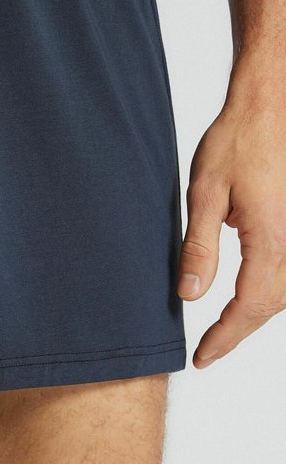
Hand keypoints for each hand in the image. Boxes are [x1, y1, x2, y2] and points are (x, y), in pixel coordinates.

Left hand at [178, 74, 285, 367]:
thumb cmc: (238, 140)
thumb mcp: (205, 193)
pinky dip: (273, 288)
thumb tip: (191, 295)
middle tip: (209, 348)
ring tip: (225, 328)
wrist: (270, 106)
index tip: (203, 357)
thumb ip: (199, 248)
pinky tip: (253, 291)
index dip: (226, 338)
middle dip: (240, 330)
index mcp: (271, 240)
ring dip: (258, 311)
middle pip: (272, 305)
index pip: (250, 308)